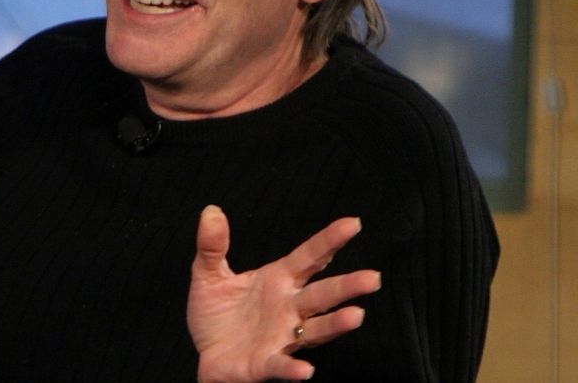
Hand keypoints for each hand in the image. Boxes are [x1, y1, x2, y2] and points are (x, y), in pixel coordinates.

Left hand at [187, 205, 380, 382]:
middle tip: (373, 277)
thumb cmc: (215, 314)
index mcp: (278, 281)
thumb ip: (212, 246)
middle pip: (322, 294)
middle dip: (347, 286)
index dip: (329, 240)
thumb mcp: (208, 275)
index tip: (353, 224)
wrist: (205, 353)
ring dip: (335, 324)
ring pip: (315, 330)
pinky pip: (282, 364)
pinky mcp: (265, 363)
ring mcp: (281, 336)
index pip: (309, 257)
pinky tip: (305, 369)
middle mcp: (288, 308)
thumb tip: (211, 211)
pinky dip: (293, 367)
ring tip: (356, 316)